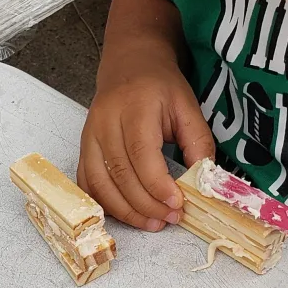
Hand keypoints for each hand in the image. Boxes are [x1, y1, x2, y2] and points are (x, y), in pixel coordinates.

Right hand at [79, 58, 214, 231]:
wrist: (130, 65)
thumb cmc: (161, 87)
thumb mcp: (188, 107)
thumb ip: (198, 143)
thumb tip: (204, 182)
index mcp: (135, 108)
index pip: (141, 155)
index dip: (158, 185)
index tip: (177, 204)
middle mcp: (106, 122)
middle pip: (121, 174)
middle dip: (147, 204)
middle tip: (170, 218)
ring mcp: (90, 135)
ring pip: (100, 183)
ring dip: (126, 210)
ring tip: (152, 223)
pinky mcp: (84, 147)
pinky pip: (88, 183)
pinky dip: (105, 203)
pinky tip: (127, 213)